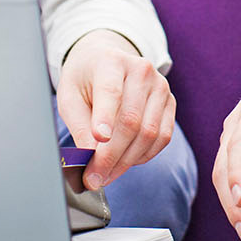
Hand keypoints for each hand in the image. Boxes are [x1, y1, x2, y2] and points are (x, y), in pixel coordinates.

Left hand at [58, 30, 173, 189]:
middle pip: (131, 121)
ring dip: (126, 162)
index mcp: (111, 62)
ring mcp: (160, 86)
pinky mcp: (170, 102)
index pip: (110, 92)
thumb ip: (79, 126)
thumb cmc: (85, 80)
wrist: (106, 62)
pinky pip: (162, 138)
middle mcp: (141, 70)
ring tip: (106, 175)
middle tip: (94, 178)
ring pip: (149, 133)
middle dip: (111, 156)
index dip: (105, 118)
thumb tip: (89, 158)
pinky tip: (125, 161)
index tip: (98, 141)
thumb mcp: (70, 96)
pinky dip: (143, 156)